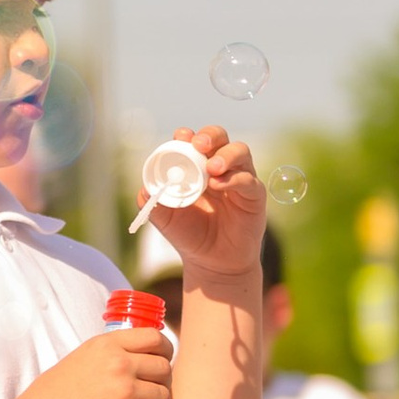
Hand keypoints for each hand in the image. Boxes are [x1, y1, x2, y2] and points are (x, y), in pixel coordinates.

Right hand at [21, 324, 173, 398]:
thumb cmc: (50, 397)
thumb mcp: (78, 359)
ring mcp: (123, 392)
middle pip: (164, 367)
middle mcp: (118, 364)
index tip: (161, 360)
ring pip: (165, 394)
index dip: (165, 350)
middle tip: (150, 392)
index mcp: (105, 345)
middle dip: (162, 381)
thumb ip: (106, 355)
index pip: (155, 337)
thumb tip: (134, 359)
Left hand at [155, 128, 266, 283]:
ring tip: (211, 168)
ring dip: (225, 155)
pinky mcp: (254, 194)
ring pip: (240, 151)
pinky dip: (233, 179)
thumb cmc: (189, 235)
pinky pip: (248, 180)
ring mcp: (239, 178)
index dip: (188, 136)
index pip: (194, 141)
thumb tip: (144, 188)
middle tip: (199, 145)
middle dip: (209, 136)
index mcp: (196, 166)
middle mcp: (219, 167)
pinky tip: (218, 186)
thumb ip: (152, 202)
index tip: (180, 137)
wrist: (212, 262)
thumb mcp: (165, 218)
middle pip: (220, 137)